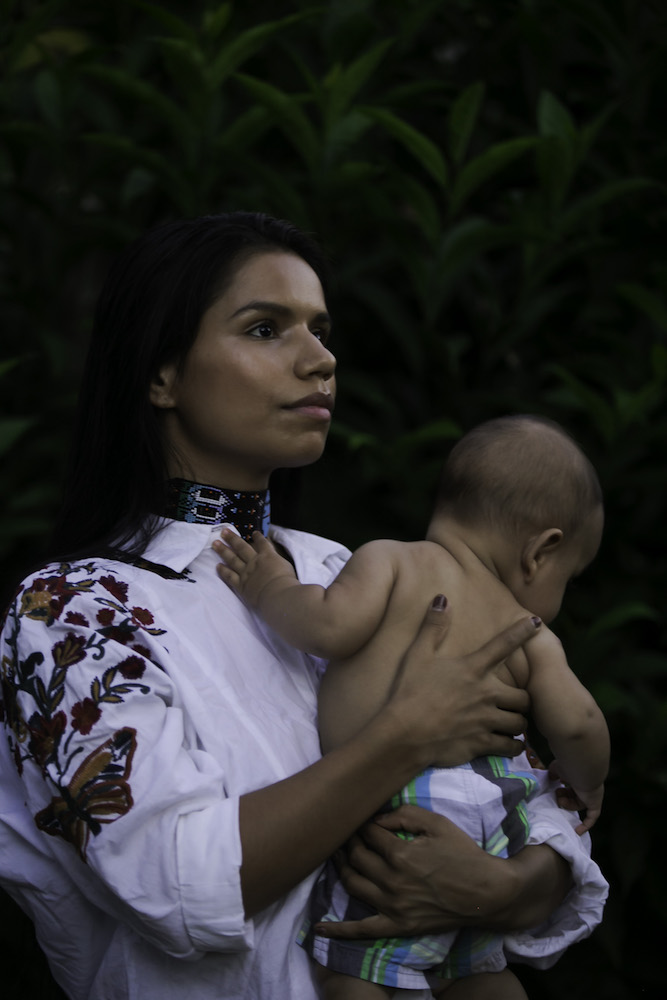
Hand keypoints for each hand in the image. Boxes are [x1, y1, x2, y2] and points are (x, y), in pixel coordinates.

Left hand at [213, 529, 295, 609]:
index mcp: (268, 556)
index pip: (262, 543)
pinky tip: (218, 566)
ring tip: (215, 543)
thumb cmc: (286, 582)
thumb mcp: (287, 566)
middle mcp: (254, 562)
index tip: (253, 533)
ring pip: (232, 559)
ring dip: (223, 550)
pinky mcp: (240, 585)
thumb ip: (279, 562)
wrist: (277, 594)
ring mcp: (246, 573)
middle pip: (241, 547)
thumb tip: (277, 562)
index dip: (258, 537)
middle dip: (232, 538)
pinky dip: (223, 570)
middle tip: (224, 531)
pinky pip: (229, 576)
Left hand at [315, 805, 513, 939]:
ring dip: (341, 867)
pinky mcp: (396, 926)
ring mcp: (392, 906)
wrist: (485, 893)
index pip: (368, 833)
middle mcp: (391, 881)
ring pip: (352, 884)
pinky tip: (319, 928)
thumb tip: (376, 817)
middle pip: (356, 856)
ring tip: (337, 855)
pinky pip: (361, 930)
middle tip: (348, 832)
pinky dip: (338, 931)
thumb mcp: (437, 824)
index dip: (362, 822)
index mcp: (400, 854)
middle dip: (349, 840)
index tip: (361, 816)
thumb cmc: (463, 854)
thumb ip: (404, 815)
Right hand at [387, 598, 536, 766]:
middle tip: (514, 701)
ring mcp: (486, 720)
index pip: (503, 645)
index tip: (537, 623)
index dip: (522, 631)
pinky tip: (511, 744)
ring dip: (518, 722)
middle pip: (523, 696)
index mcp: (473, 669)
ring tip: (512, 723)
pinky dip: (514, 746)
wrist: (404, 734)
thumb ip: (432, 627)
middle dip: (522, 699)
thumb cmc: (409, 692)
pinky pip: (511, 746)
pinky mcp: (483, 743)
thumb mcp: (418, 655)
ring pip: (520, 722)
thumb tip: (442, 598)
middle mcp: (486, 693)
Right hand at [549, 762, 603, 833]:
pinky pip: (592, 817)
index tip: (555, 790)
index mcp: (578, 777)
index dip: (563, 791)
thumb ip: (553, 774)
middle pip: (574, 797)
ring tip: (560, 800)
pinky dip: (585, 824)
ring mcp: (591, 795)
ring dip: (568, 805)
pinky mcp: (595, 803)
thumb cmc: (568, 765)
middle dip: (563, 797)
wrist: (581, 767)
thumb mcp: (556, 769)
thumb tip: (551, 778)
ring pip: (578, 805)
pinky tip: (577, 831)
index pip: (571, 787)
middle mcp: (586, 786)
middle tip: (557, 795)